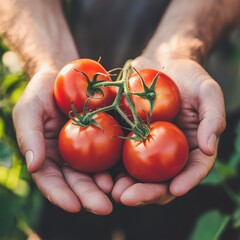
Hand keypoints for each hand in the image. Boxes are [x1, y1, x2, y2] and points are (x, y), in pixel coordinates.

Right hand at [13, 68, 113, 214]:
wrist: (66, 75)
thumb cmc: (43, 92)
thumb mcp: (30, 110)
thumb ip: (29, 136)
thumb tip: (33, 166)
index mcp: (48, 155)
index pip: (51, 181)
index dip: (60, 195)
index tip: (72, 206)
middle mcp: (69, 158)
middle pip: (78, 182)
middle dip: (89, 197)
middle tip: (104, 208)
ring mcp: (89, 150)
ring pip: (97, 172)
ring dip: (107, 186)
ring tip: (118, 193)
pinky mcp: (106, 138)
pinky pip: (113, 153)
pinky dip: (119, 164)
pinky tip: (127, 172)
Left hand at [111, 56, 225, 205]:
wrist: (160, 65)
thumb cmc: (188, 78)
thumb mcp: (207, 92)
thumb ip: (213, 119)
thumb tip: (210, 149)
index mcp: (191, 146)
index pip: (192, 169)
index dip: (186, 182)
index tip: (174, 189)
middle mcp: (169, 153)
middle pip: (162, 180)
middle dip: (147, 193)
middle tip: (130, 198)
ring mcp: (147, 147)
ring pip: (139, 174)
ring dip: (126, 186)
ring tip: (114, 192)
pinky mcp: (128, 138)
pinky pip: (120, 155)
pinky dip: (112, 167)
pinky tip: (102, 174)